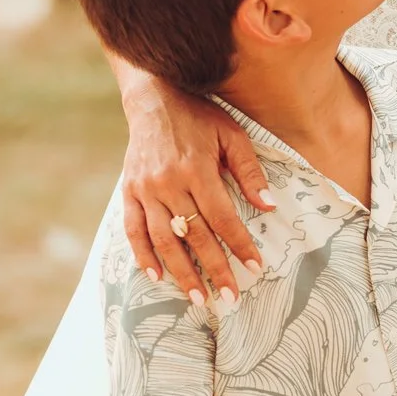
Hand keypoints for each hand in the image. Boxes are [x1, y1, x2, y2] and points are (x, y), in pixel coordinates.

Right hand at [119, 74, 273, 303]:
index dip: (239, 244)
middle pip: (193, 235)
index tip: (254, 266)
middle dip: (213, 269)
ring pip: (162, 239)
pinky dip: (142, 254)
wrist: (154, 97)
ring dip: (179, 272)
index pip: (222, 217)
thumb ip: (249, 171)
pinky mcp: (129, 191)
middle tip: (229, 298)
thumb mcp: (232, 134)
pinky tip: (155, 276)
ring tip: (196, 298)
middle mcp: (168, 183)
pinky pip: (133, 229)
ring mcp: (145, 189)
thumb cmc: (199, 116)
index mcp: (197, 169)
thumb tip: (268, 205)